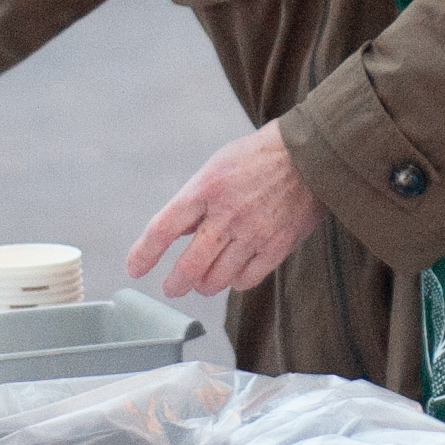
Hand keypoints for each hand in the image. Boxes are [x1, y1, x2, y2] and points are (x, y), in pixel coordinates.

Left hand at [123, 121, 325, 301]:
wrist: (309, 156)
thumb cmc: (258, 157)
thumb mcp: (216, 167)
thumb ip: (195, 202)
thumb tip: (175, 233)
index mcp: (205, 189)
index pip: (163, 229)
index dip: (144, 254)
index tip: (134, 269)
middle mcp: (226, 215)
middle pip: (189, 266)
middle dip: (175, 284)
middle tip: (171, 288)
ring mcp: (253, 233)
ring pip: (217, 279)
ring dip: (204, 286)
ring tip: (202, 284)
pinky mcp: (277, 247)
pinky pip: (247, 280)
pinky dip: (235, 283)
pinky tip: (233, 275)